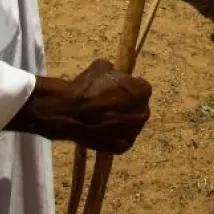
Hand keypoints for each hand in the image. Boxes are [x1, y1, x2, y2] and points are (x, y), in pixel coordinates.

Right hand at [6, 59, 150, 153]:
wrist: (70, 112)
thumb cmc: (87, 87)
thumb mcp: (101, 67)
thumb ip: (112, 70)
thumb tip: (111, 71)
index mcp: (143, 91)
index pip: (141, 88)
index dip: (128, 88)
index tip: (116, 90)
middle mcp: (143, 113)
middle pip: (138, 108)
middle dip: (127, 106)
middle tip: (110, 105)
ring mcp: (133, 132)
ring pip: (130, 125)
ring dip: (121, 122)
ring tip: (103, 119)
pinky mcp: (123, 147)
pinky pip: (121, 140)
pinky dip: (113, 137)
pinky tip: (101, 131)